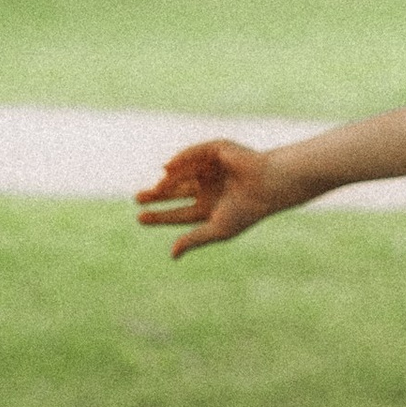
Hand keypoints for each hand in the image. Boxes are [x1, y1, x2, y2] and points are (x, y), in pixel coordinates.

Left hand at [134, 139, 280, 256]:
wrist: (268, 185)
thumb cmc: (247, 211)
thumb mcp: (216, 229)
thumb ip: (194, 240)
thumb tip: (172, 255)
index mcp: (210, 208)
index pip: (179, 213)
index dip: (159, 216)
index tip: (139, 217)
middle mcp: (208, 188)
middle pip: (175, 192)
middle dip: (157, 195)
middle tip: (137, 198)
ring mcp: (211, 169)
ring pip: (182, 174)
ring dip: (169, 181)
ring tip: (158, 188)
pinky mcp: (216, 151)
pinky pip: (192, 154)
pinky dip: (180, 160)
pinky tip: (167, 169)